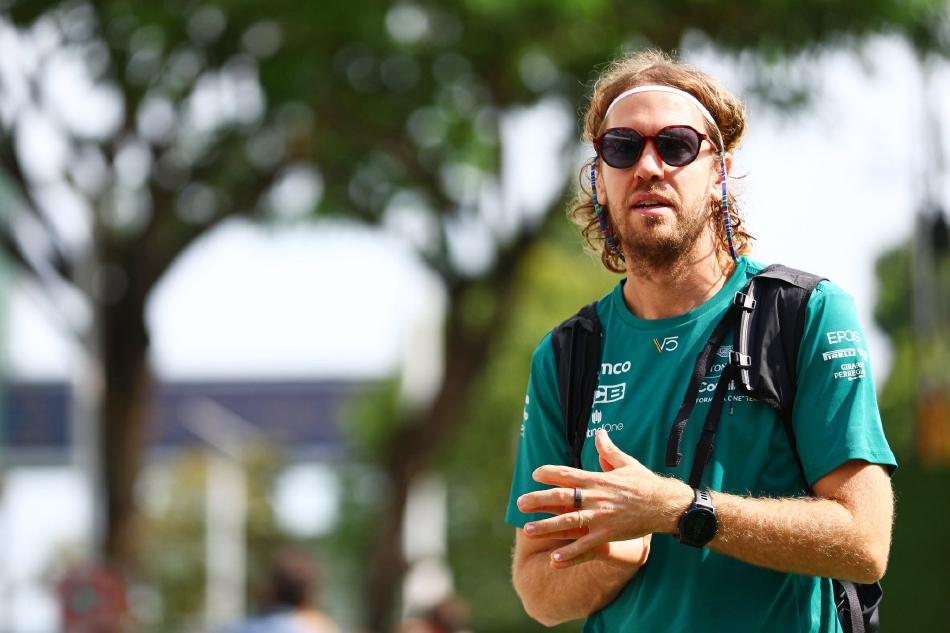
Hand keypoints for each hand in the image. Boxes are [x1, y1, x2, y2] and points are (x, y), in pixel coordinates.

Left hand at [517, 430, 690, 566]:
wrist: (665, 504)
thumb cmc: (645, 483)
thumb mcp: (627, 463)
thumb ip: (609, 451)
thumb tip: (600, 433)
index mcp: (597, 479)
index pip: (568, 473)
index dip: (549, 472)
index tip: (534, 474)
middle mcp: (595, 496)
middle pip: (561, 496)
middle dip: (539, 500)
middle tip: (519, 503)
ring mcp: (601, 516)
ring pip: (568, 521)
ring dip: (547, 526)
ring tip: (527, 530)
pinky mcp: (608, 534)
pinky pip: (585, 545)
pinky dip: (569, 553)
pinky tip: (554, 560)